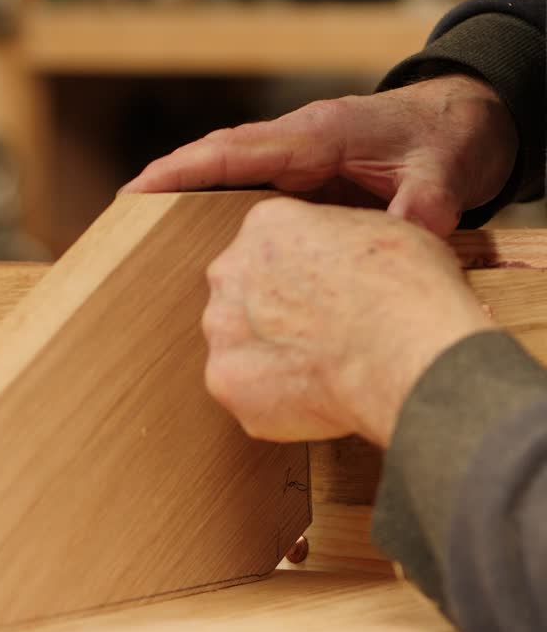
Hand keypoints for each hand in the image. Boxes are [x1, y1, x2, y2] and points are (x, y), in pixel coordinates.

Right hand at [124, 74, 517, 237]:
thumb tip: (398, 244)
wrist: (463, 122)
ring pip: (232, 172)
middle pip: (221, 157)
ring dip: (189, 192)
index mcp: (321, 135)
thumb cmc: (447, 143)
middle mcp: (300, 143)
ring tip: (140, 226)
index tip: (144, 187)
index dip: (190, 168)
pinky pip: (253, 191)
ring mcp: (300, 159)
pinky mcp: (306, 177)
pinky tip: (197, 237)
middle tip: (122, 210)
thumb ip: (418, 212)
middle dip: (171, 178)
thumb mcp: (442, 181)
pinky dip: (220, 205)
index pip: (242, 151)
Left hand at [203, 198, 493, 446]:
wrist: (407, 354)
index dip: (304, 279)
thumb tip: (350, 263)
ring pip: (240, 350)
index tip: (325, 300)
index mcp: (267, 225)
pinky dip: (278, 405)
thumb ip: (341, 244)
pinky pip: (249, 398)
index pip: (270, 252)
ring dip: (271, 363)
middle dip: (275, 320)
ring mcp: (223, 332)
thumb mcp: (383, 231)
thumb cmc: (408, 293)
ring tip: (321, 373)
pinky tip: (318, 400)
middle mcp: (230, 273)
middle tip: (321, 340)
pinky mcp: (227, 384)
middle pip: (243, 298)